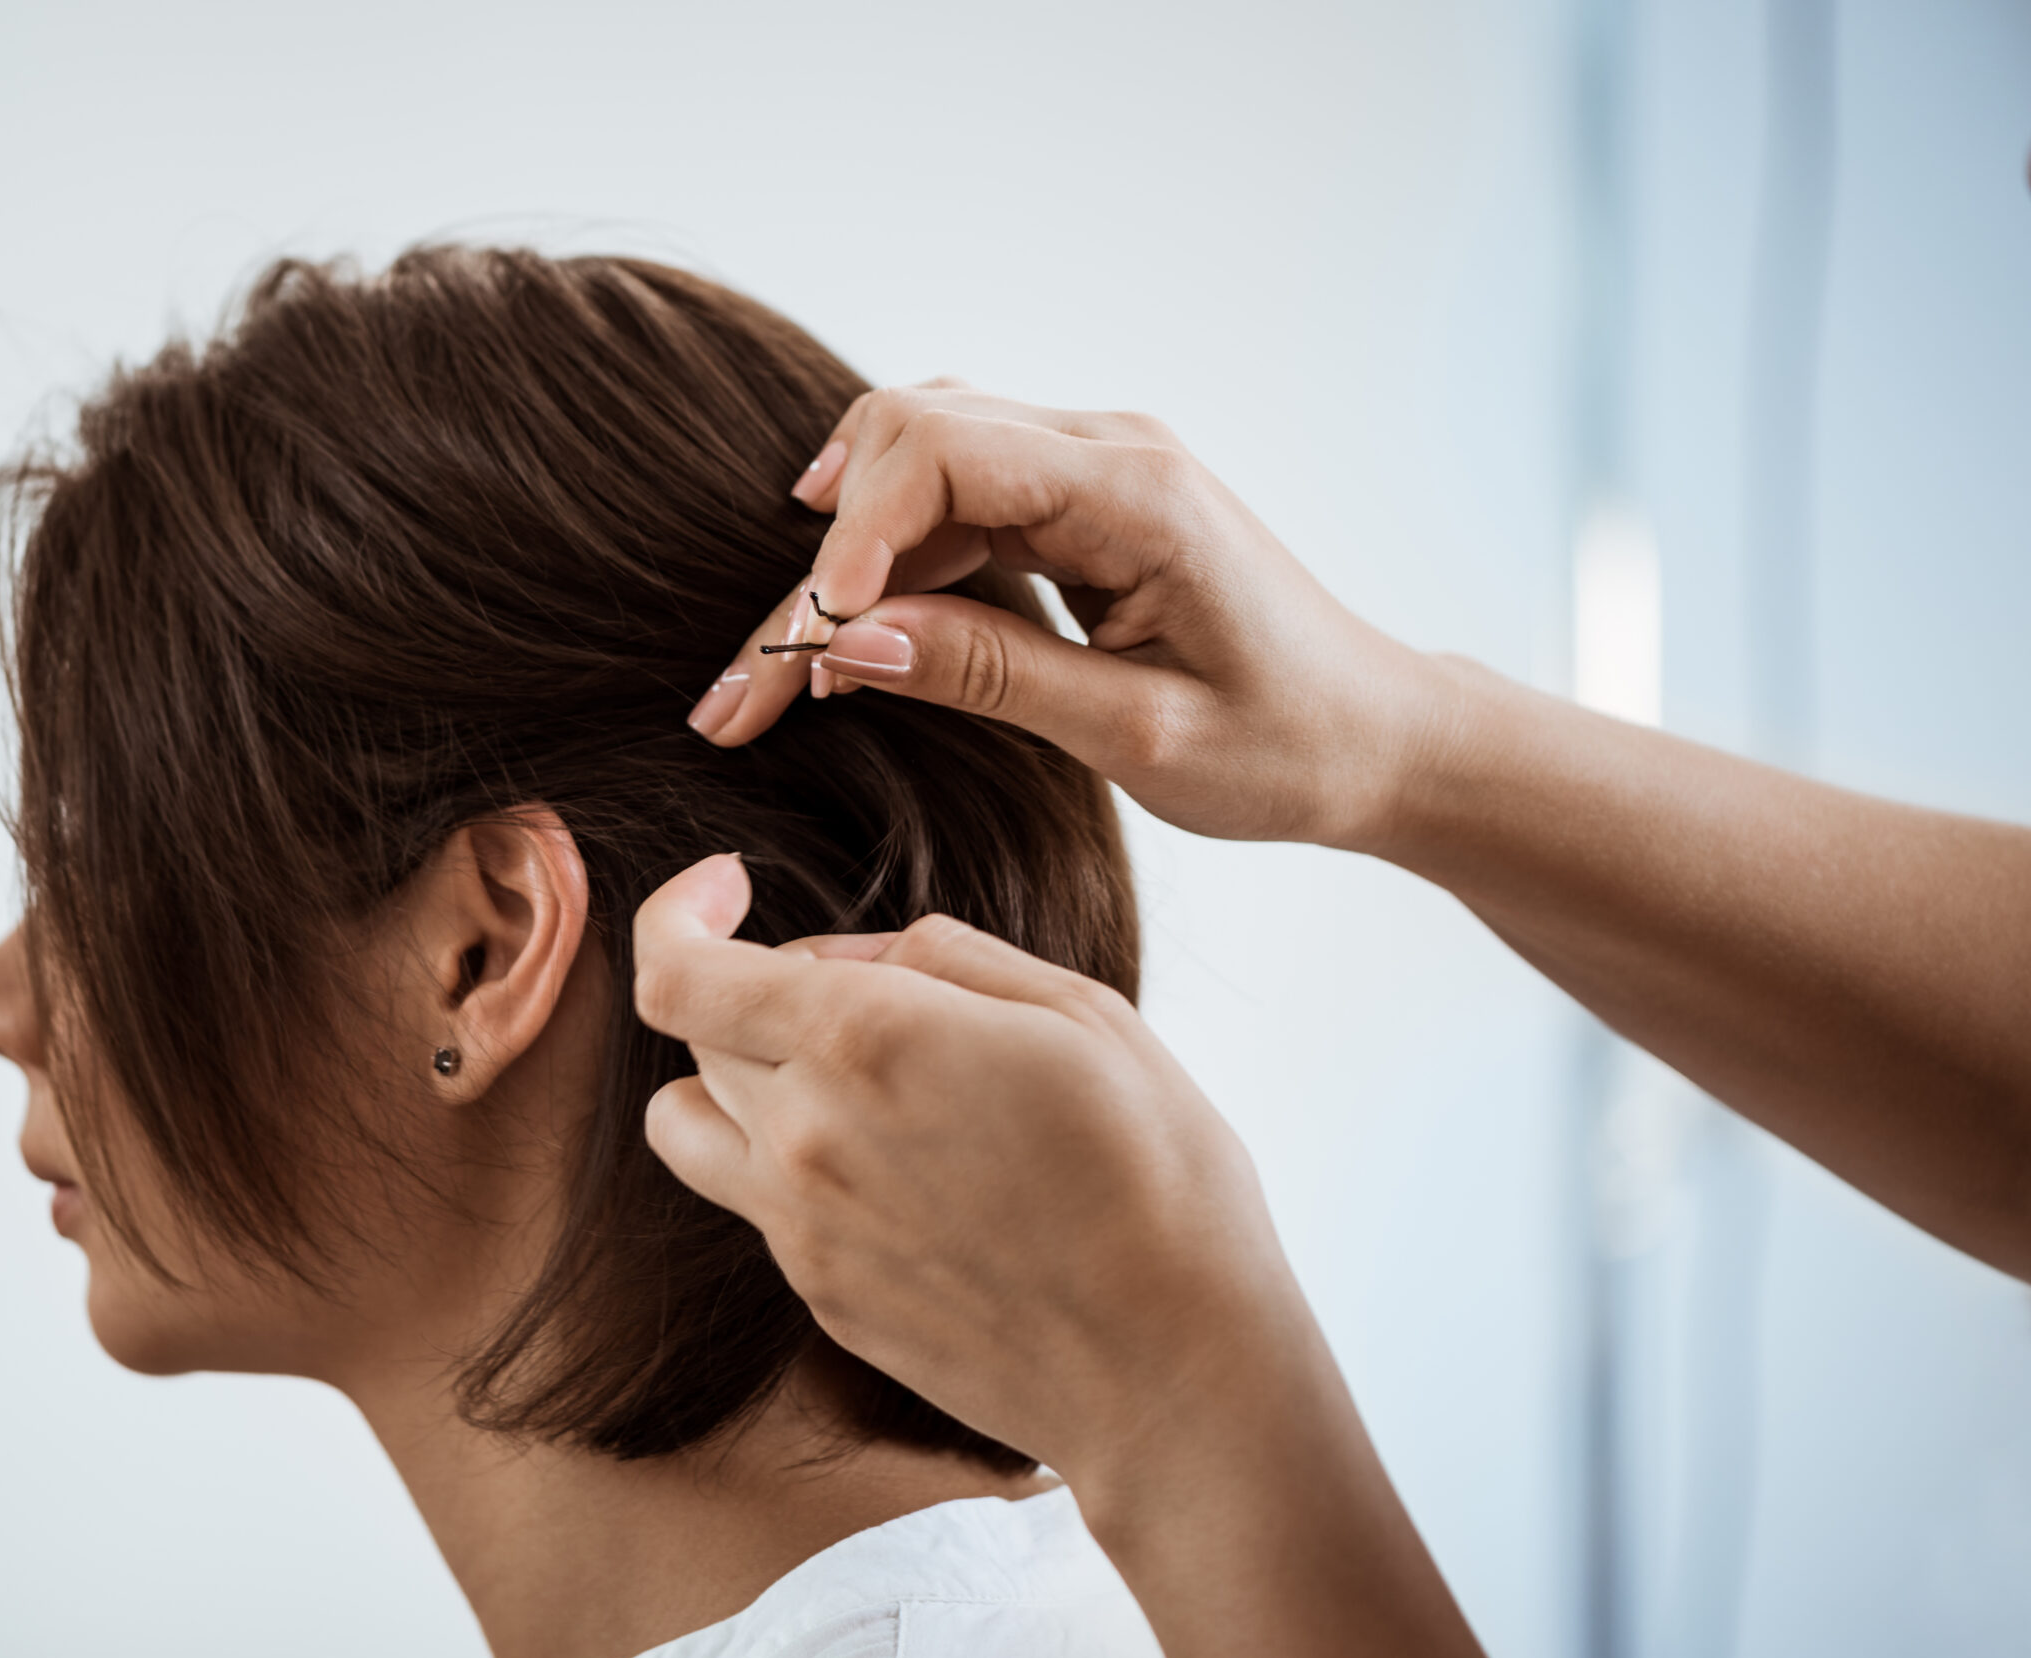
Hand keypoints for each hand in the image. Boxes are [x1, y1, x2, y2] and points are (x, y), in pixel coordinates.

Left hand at [631, 851, 1302, 1481]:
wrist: (1174, 1371)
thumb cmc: (1158, 1178)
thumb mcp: (1081, 1012)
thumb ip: (942, 956)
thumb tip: (848, 957)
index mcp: (867, 1039)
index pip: (673, 970)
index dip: (676, 913)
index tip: (728, 887)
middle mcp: (806, 1134)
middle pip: (693, 1035)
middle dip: (753, 990)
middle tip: (864, 999)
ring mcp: (801, 1228)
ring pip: (688, 1123)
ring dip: (739, 1082)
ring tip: (843, 1084)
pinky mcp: (819, 1296)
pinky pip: (755, 1202)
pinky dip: (792, 1166)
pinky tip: (902, 1174)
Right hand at [688, 383, 1450, 852]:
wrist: (1378, 738)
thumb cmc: (1286, 748)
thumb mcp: (1139, 738)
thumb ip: (994, 675)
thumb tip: (856, 640)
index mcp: (1138, 493)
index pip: (943, 454)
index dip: (851, 540)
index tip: (809, 648)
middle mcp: (1108, 451)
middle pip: (906, 440)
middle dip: (815, 560)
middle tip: (747, 691)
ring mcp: (1088, 471)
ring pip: (910, 472)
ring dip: (833, 569)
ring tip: (766, 684)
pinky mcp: (1072, 508)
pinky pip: (946, 511)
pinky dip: (882, 577)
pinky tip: (840, 656)